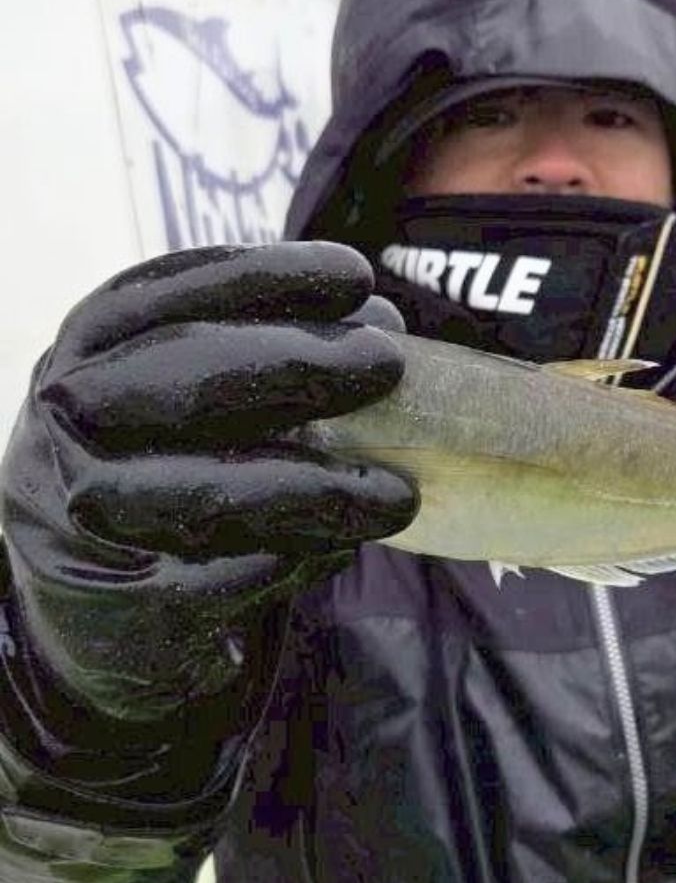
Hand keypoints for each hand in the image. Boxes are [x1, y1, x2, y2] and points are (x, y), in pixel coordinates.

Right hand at [0, 243, 416, 723]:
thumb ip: (260, 356)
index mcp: (86, 352)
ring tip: (398, 494)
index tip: (357, 275)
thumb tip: (381, 320)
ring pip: (216, 495)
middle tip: (390, 364)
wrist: (94, 607)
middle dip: (303, 366)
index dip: (267, 278)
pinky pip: (228, 575)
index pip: (170, 294)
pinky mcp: (123, 598)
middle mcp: (70, 422)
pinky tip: (343, 545)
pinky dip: (298, 558)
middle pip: (191, 380)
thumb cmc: (160, 472)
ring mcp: (86, 513)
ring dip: (323, 491)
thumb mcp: (176, 400)